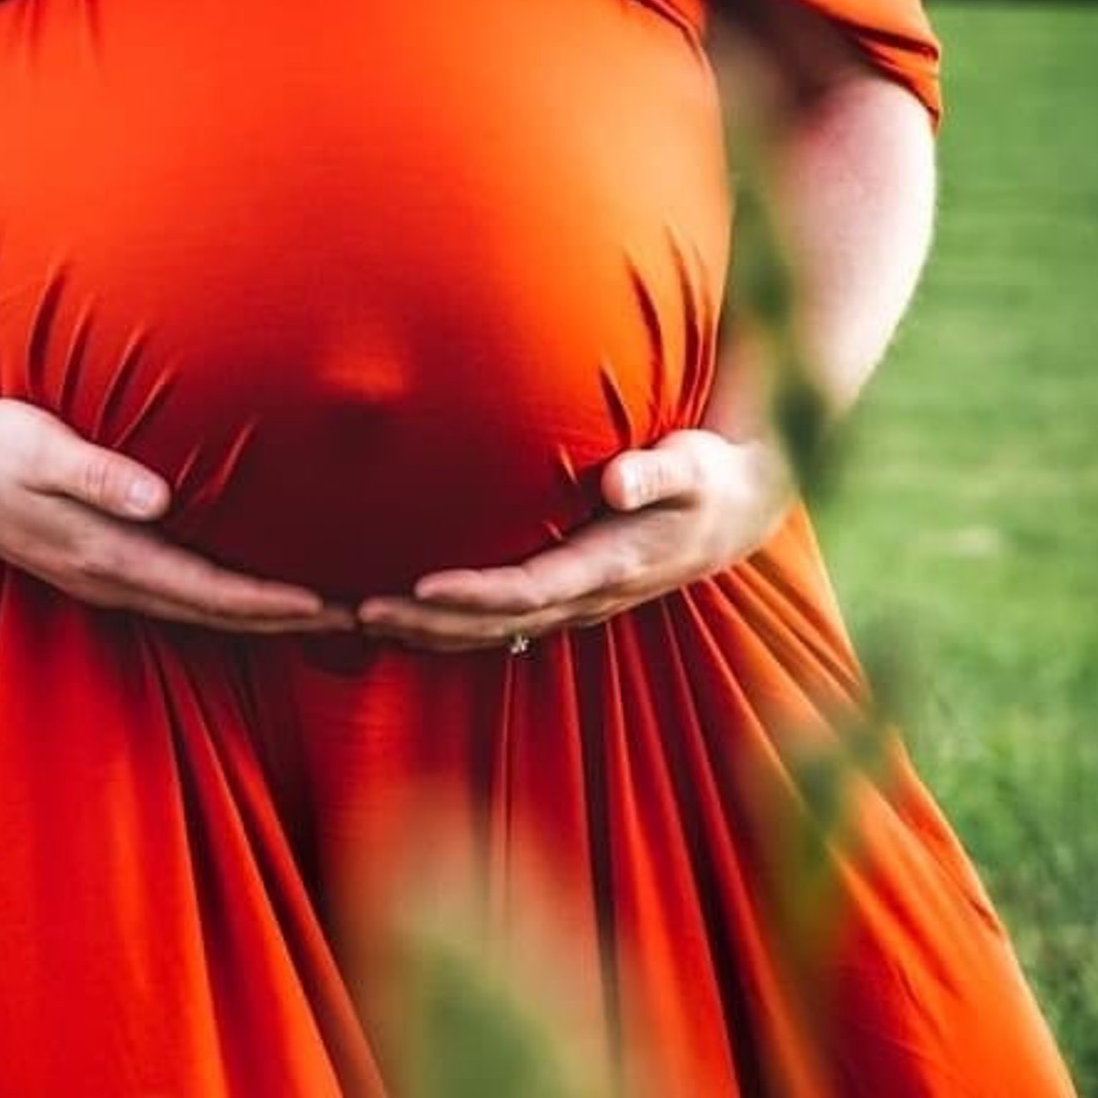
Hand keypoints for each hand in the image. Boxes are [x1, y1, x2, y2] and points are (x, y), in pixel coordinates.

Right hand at [0, 396, 354, 633]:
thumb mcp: (39, 446)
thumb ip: (99, 473)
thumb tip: (160, 500)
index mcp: (106, 552)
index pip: (204, 591)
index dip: (266, 602)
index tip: (323, 604)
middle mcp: (109, 578)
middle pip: (212, 615)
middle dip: (281, 621)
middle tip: (353, 617)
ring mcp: (102, 580)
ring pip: (196, 614)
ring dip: (258, 618)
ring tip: (320, 614)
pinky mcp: (98, 567)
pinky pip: (175, 599)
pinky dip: (222, 605)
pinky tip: (250, 593)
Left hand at [356, 429, 793, 652]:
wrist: (736, 514)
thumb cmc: (706, 477)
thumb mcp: (692, 465)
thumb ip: (655, 471)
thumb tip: (617, 484)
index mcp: (612, 565)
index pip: (530, 589)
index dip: (474, 594)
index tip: (421, 586)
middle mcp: (589, 596)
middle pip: (498, 622)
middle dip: (430, 622)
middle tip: (361, 611)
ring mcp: (578, 603)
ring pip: (496, 631)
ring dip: (431, 632)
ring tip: (365, 620)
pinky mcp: (570, 596)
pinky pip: (505, 622)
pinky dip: (455, 624)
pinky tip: (409, 618)